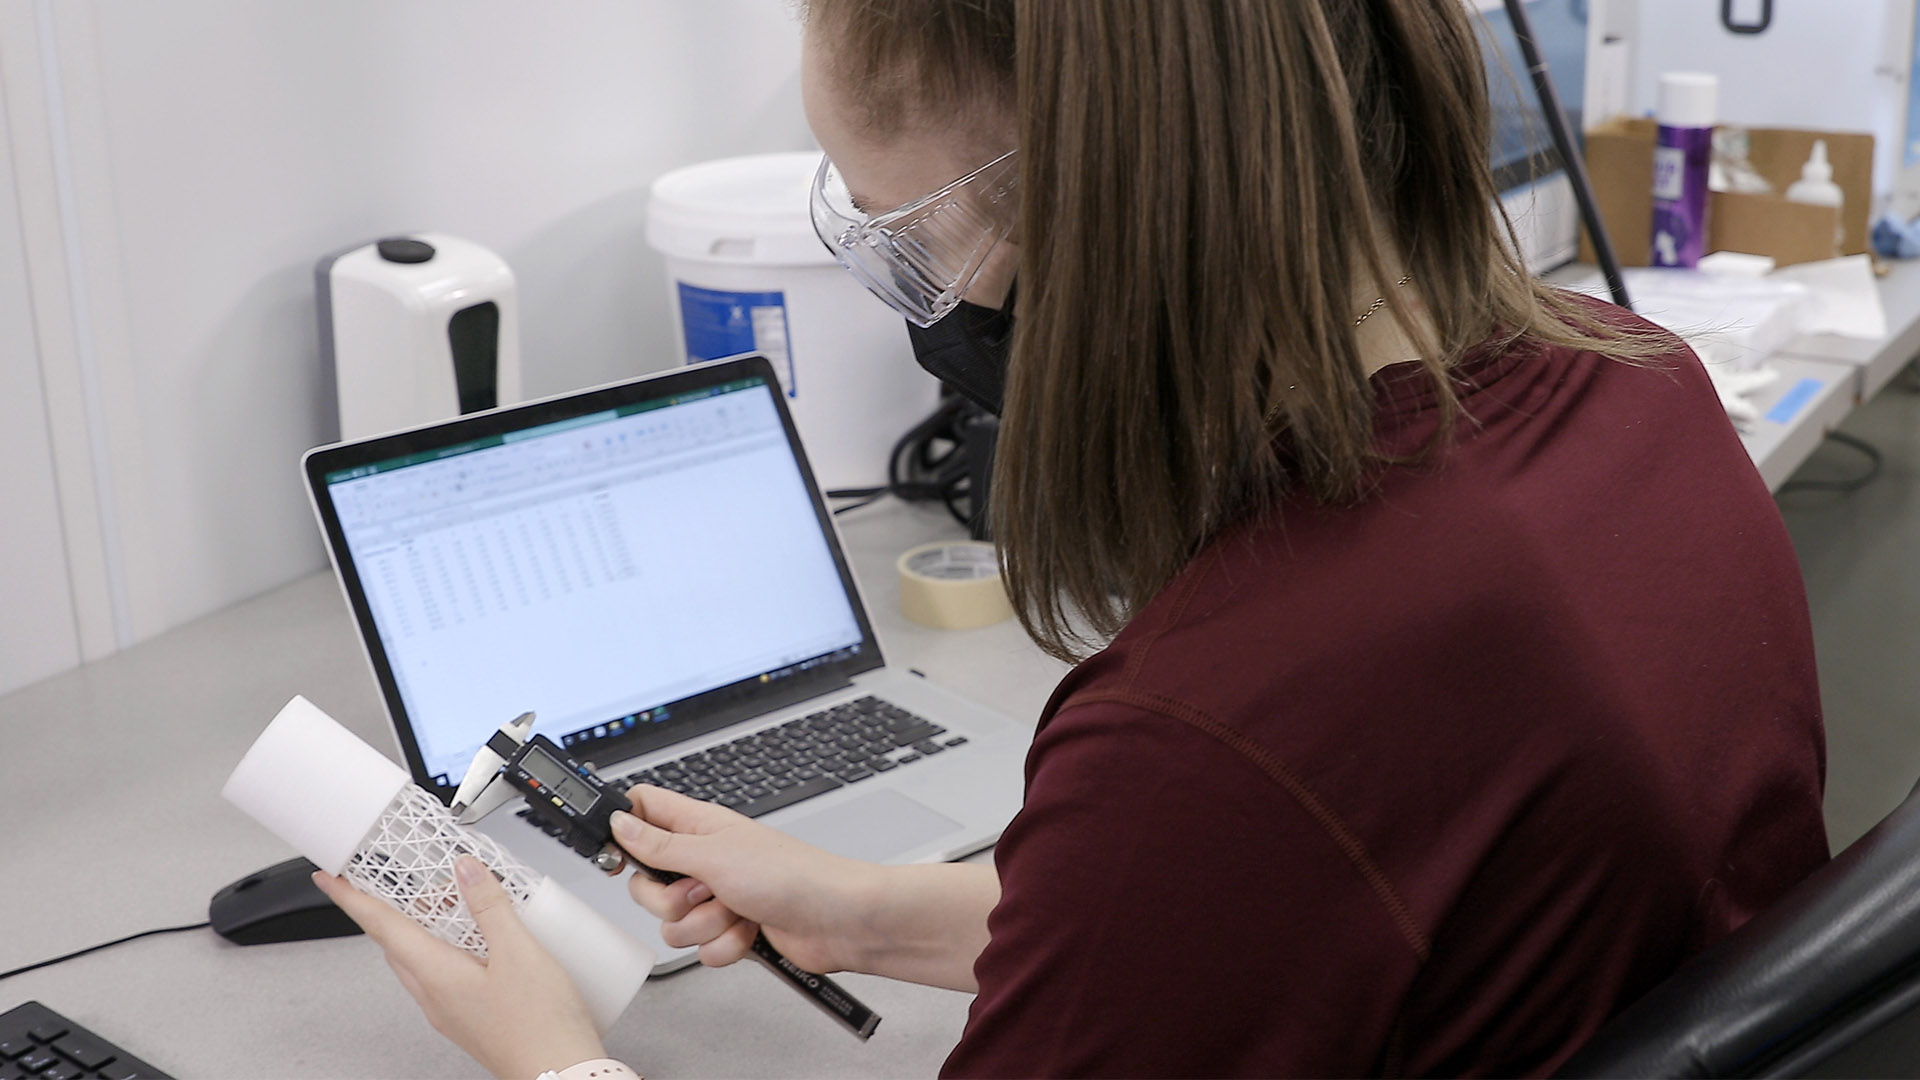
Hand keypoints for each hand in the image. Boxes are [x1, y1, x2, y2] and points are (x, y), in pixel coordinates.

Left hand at [313, 855, 607, 1079]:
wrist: (560, 1074)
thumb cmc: (540, 1026)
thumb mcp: (520, 951)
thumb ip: (490, 907)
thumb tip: (465, 871)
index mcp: (436, 975)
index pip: (381, 927)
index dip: (352, 899)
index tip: (330, 878)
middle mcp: (434, 996)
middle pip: (398, 943)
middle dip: (400, 909)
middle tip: (422, 882)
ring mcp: (449, 1011)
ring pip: (421, 960)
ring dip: (429, 929)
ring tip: (464, 906)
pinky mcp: (468, 1018)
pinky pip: (443, 976)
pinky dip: (450, 950)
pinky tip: (485, 943)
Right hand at [614, 785, 881, 973]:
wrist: (837, 922)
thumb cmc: (791, 874)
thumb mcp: (715, 855)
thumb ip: (661, 844)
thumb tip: (619, 823)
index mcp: (700, 826)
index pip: (644, 811)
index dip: (624, 829)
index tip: (619, 855)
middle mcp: (706, 860)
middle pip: (648, 883)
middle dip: (669, 900)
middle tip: (700, 891)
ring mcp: (718, 897)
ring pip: (674, 924)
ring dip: (705, 925)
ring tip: (737, 909)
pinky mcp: (731, 930)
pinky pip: (701, 949)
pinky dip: (725, 946)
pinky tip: (750, 931)